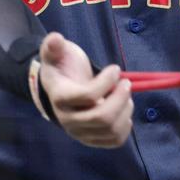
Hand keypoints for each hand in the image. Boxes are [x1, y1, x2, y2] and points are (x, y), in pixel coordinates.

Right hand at [39, 32, 132, 147]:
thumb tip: (55, 39)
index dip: (106, 82)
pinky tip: (123, 109)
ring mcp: (80, 133)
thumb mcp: (56, 52)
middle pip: (102, 118)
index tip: (115, 69)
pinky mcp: (92, 140)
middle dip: (120, 98)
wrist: (61, 87)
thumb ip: (53, 45)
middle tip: (126, 83)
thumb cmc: (62, 66)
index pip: (87, 96)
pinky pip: (114, 140)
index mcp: (60, 97)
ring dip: (125, 110)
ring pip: (111, 130)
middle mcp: (68, 119)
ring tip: (125, 95)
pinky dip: (125, 126)